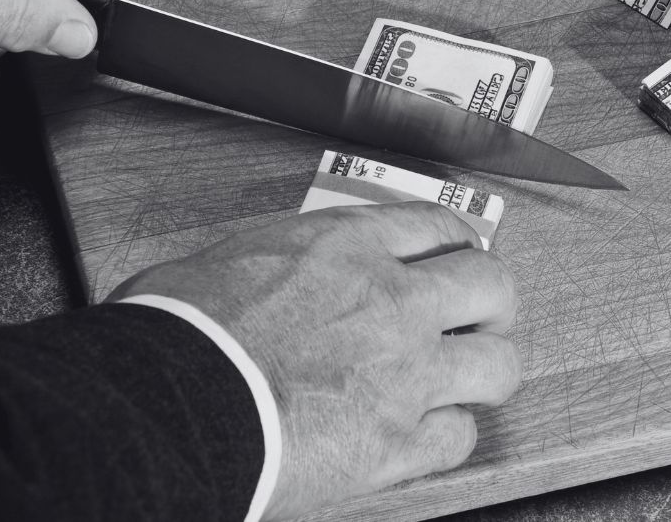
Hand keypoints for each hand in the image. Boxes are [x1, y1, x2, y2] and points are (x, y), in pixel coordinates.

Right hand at [108, 203, 521, 519]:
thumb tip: (252, 279)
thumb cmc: (181, 332)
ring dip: (486, 369)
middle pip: (490, 285)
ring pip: (497, 364)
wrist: (173, 403)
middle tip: (480, 316)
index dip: (457, 242)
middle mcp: (391, 301)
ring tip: (470, 378)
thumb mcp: (225, 260)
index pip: (437, 226)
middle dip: (492, 301)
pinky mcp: (396, 445)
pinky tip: (429, 433)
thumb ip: (268, 265)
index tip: (457, 255)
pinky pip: (458, 438)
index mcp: (345, 246)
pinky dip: (448, 434)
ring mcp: (404, 374)